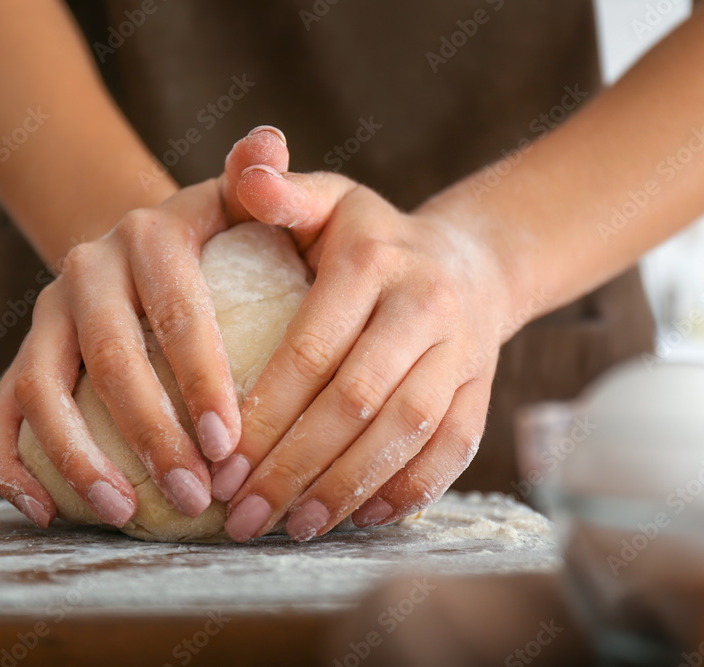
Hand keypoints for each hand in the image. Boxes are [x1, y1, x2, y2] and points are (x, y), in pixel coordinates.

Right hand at [0, 127, 291, 527]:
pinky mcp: (19, 360)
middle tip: (196, 496)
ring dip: (78, 459)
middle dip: (151, 433)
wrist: (141, 251)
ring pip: (41, 391)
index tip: (232, 444)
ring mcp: (45, 319)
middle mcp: (86, 273)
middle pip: (108, 358)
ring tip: (125, 510)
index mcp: (146, 238)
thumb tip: (268, 140)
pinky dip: (12, 468)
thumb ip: (259, 178)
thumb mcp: (238, 202)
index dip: (201, 378)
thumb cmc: (211, 242)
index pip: (175, 309)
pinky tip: (48, 512)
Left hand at [214, 143, 518, 541]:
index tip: (220, 459)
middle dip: (294, 464)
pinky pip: (453, 450)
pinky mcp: (483, 391)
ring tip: (291, 528)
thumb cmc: (372, 237)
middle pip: (356, 400)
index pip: (311, 348)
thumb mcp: (328, 199)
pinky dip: (409, 490)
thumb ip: (280, 189)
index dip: (264, 411)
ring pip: (405, 432)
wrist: (470, 260)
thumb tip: (246, 170)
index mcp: (373, 260)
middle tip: (241, 513)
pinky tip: (360, 519)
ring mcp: (462, 351)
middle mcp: (424, 305)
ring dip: (346, 487)